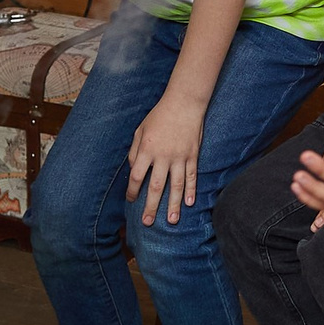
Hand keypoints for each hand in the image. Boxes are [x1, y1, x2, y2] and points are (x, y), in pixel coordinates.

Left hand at [129, 90, 206, 224]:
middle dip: (151, 206)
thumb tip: (134, 170)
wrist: (184, 102)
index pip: (136, 176)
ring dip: (174, 204)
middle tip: (147, 222)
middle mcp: (163, 156)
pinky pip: (192, 176)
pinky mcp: (192, 155)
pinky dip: (191, 190)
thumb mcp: (140, 130)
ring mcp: (180, 157)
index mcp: (147, 150)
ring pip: (176, 185)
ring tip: (173, 221)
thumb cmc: (159, 116)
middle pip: (156, 186)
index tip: (131, 200)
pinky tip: (190, 203)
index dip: (132, 190)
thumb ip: (135, 151)